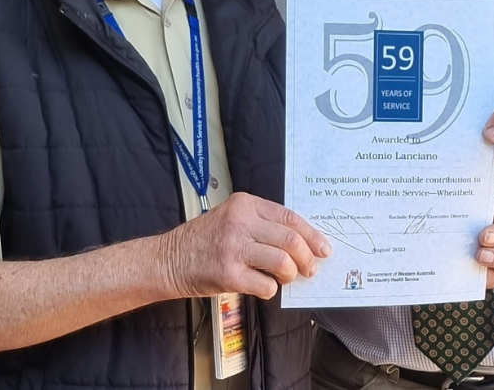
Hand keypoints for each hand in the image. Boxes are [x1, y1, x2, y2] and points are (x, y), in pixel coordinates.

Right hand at [161, 192, 331, 300]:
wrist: (170, 259)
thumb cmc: (205, 240)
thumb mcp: (232, 217)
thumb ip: (262, 224)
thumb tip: (301, 243)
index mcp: (245, 204)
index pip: (289, 217)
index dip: (312, 235)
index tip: (323, 248)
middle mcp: (240, 222)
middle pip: (290, 240)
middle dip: (307, 258)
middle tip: (310, 269)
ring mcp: (233, 248)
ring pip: (283, 261)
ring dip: (290, 274)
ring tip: (286, 278)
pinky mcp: (228, 274)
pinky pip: (266, 284)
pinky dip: (272, 290)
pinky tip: (264, 287)